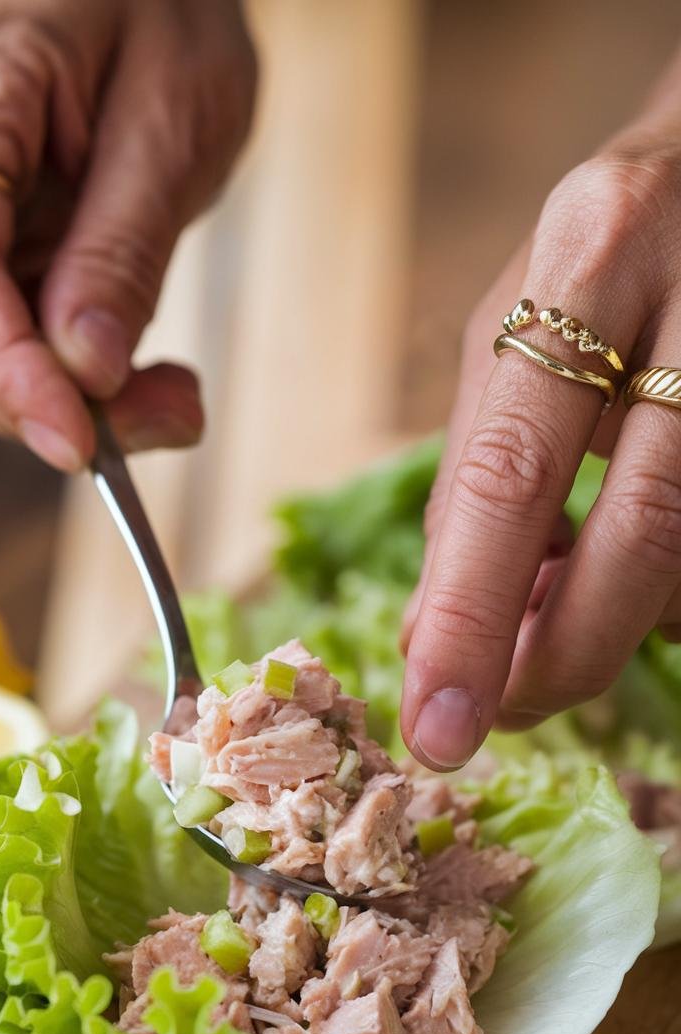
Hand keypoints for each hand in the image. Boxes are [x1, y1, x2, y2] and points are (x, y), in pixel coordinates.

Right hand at [0, 0, 255, 467]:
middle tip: (168, 417)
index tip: (80, 443)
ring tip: (167, 394)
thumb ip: (123, 250)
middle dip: (37, 398)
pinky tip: (130, 370)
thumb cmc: (170, 18)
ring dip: (53, 397)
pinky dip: (54, 373)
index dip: (5, 368)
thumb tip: (83, 371)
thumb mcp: (176, 122)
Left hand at [400, 49, 680, 769]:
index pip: (514, 468)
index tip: (435, 729)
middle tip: (505, 710)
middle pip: (646, 532)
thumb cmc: (612, 252)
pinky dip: (670, 591)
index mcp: (593, 255)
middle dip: (564, 655)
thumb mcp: (517, 324)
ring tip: (568, 592)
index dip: (470, 616)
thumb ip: (476, 466)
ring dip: (623, 617)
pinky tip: (635, 560)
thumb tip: (429, 630)